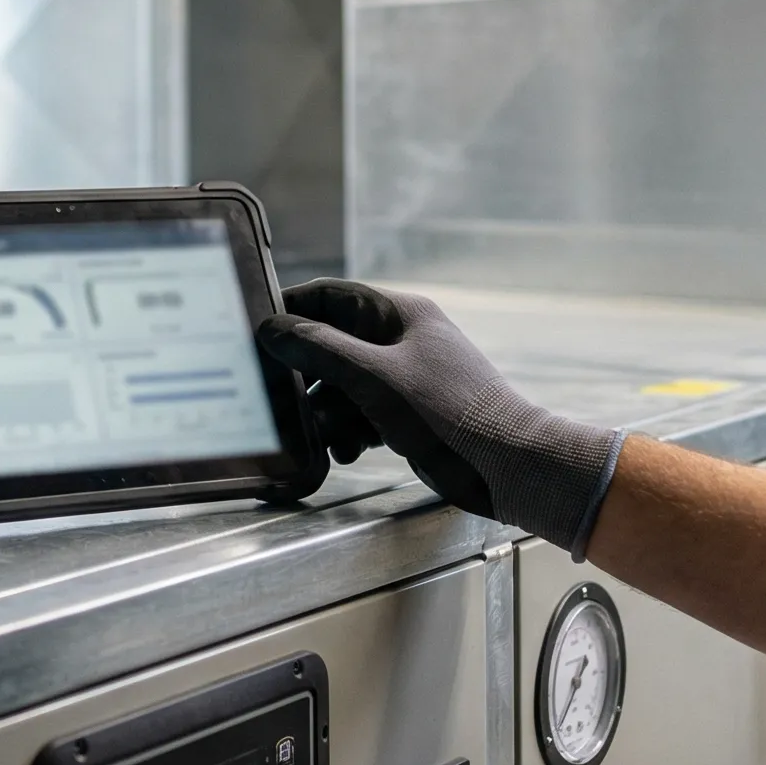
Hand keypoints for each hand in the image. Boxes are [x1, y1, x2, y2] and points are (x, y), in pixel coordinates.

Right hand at [259, 280, 624, 554]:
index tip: (255, 330)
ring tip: (323, 436)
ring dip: (327, 411)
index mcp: (400, 315)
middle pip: (333, 345)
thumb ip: (321, 351)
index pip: (332, 296)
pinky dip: (349, 431)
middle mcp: (402, 341)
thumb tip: (271, 328)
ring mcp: (406, 379)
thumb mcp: (375, 379)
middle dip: (306, 375)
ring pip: (345, 385)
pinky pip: (363, 414)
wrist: (510, 468)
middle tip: (275, 396)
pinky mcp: (410, 415)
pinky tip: (345, 451)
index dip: (292, 309)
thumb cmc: (450, 414)